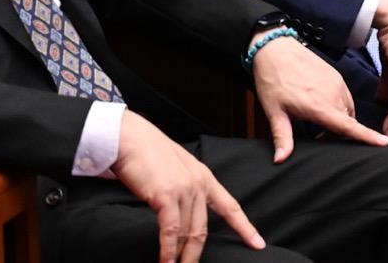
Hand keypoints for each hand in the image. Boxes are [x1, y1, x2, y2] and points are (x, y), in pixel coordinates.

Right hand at [112, 109, 265, 262]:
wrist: (129, 137)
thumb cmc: (147, 153)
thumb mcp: (175, 169)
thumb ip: (183, 188)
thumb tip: (181, 213)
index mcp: (203, 176)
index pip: (230, 206)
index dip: (245, 227)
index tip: (258, 244)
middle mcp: (198, 183)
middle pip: (203, 229)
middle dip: (195, 254)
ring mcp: (184, 189)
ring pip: (187, 232)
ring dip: (180, 256)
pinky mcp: (166, 195)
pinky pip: (171, 230)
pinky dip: (168, 249)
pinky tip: (166, 261)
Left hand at [251, 34, 387, 162]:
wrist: (274, 48)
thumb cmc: (272, 80)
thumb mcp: (274, 111)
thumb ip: (282, 137)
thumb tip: (280, 160)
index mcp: (321, 106)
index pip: (349, 126)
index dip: (368, 137)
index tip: (385, 143)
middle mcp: (333, 94)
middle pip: (349, 121)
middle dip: (341, 134)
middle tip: (319, 137)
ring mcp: (336, 83)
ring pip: (348, 109)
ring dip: (340, 120)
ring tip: (319, 123)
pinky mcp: (335, 75)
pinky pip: (345, 96)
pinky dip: (339, 106)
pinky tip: (322, 106)